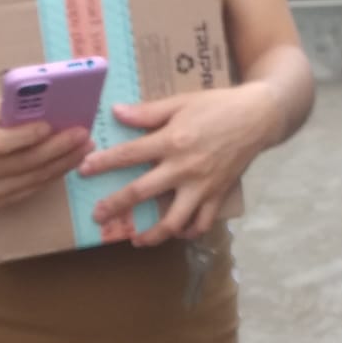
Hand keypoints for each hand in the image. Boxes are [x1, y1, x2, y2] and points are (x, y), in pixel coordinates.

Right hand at [0, 99, 92, 208]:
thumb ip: (3, 109)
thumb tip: (41, 105)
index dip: (27, 136)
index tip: (51, 125)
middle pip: (24, 163)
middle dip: (58, 148)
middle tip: (83, 134)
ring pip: (33, 178)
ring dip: (64, 163)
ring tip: (85, 147)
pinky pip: (32, 188)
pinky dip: (54, 174)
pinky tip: (70, 161)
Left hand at [77, 84, 276, 245]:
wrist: (258, 117)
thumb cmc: (218, 106)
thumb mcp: (181, 102)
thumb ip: (148, 112)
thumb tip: (117, 113)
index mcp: (172, 141)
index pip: (129, 155)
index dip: (103, 163)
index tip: (83, 170)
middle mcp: (184, 168)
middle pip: (142, 192)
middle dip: (116, 206)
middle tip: (97, 216)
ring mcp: (202, 186)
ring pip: (174, 220)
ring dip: (153, 234)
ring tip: (137, 240)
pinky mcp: (217, 195)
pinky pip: (202, 222)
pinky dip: (188, 231)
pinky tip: (177, 233)